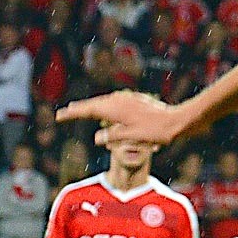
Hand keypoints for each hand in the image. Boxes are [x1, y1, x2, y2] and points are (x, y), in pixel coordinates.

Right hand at [58, 89, 183, 148]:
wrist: (178, 120)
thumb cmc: (156, 131)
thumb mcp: (133, 137)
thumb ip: (113, 136)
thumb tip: (97, 138)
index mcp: (115, 109)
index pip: (88, 111)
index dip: (73, 114)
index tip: (60, 116)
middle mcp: (119, 101)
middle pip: (93, 104)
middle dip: (78, 109)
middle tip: (64, 113)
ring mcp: (127, 99)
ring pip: (103, 102)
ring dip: (90, 107)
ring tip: (79, 110)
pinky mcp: (135, 101)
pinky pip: (113, 103)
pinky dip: (104, 107)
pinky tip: (105, 110)